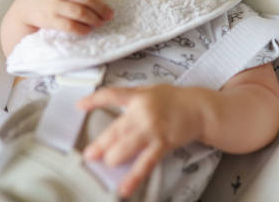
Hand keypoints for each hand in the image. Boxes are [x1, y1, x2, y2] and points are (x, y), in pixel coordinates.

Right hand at [16, 0, 113, 33]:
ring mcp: (54, 4)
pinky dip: (82, 29)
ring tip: (101, 23)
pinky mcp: (50, 19)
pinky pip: (71, 26)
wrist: (27, 6)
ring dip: (94, 20)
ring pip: (80, 13)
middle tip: (109, 15)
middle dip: (101, 9)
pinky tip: (88, 30)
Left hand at [77, 85, 202, 197]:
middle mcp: (142, 113)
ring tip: (108, 163)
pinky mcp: (162, 143)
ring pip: (124, 148)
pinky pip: (144, 163)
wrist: (199, 108)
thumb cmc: (174, 99)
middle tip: (90, 155)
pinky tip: (124, 188)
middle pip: (114, 131)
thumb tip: (111, 101)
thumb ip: (132, 96)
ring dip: (113, 159)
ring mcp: (152, 129)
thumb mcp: (151, 90)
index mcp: (138, 96)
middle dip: (100, 146)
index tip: (80, 106)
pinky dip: (133, 177)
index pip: (111, 95)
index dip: (93, 100)